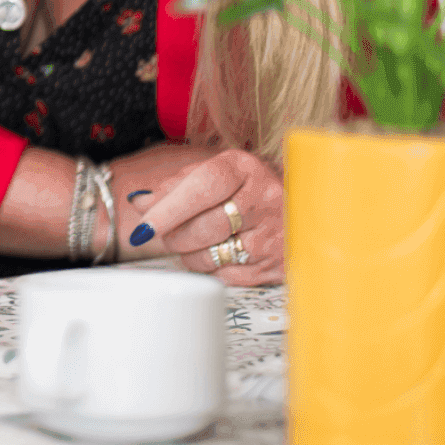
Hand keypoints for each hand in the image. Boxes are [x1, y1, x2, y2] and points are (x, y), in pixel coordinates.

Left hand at [118, 148, 283, 285]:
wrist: (303, 206)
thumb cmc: (246, 187)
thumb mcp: (215, 174)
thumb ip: (175, 186)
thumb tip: (140, 202)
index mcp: (244, 168)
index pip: (201, 188)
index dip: (169, 209)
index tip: (144, 226)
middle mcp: (265, 198)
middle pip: (204, 227)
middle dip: (174, 235)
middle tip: (165, 233)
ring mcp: (275, 234)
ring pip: (211, 255)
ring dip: (188, 254)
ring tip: (191, 241)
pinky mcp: (277, 265)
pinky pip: (227, 276)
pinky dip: (210, 268)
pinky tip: (214, 254)